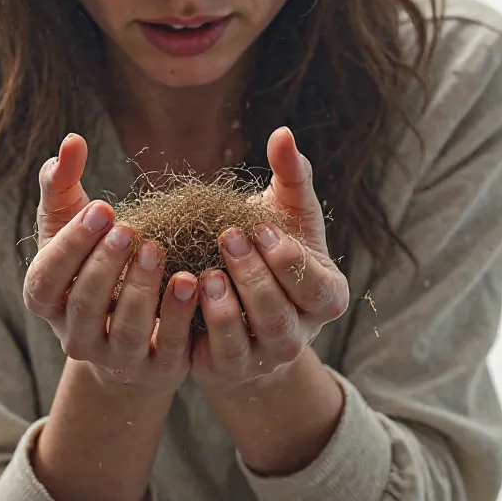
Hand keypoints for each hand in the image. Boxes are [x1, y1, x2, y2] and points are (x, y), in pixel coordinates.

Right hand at [22, 133, 197, 394]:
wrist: (132, 328)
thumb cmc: (93, 260)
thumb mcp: (71, 221)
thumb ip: (65, 182)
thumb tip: (72, 140)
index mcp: (47, 300)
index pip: (47, 279)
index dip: (71, 246)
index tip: (102, 209)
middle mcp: (75, 335)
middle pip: (84, 306)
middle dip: (105, 265)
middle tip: (130, 228)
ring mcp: (116, 357)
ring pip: (125, 330)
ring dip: (142, 290)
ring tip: (158, 249)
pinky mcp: (158, 368)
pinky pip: (169, 347)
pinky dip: (179, 315)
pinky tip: (194, 278)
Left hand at [191, 126, 348, 392]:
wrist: (238, 293)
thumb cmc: (270, 244)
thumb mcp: (286, 210)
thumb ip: (290, 174)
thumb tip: (282, 132)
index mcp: (324, 297)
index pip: (316, 288)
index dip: (290, 261)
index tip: (262, 228)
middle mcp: (297, 337)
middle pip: (280, 319)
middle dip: (255, 279)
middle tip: (227, 238)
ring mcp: (259, 359)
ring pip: (246, 346)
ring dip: (225, 312)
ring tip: (204, 274)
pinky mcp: (221, 368)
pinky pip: (209, 357)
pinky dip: (193, 329)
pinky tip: (177, 294)